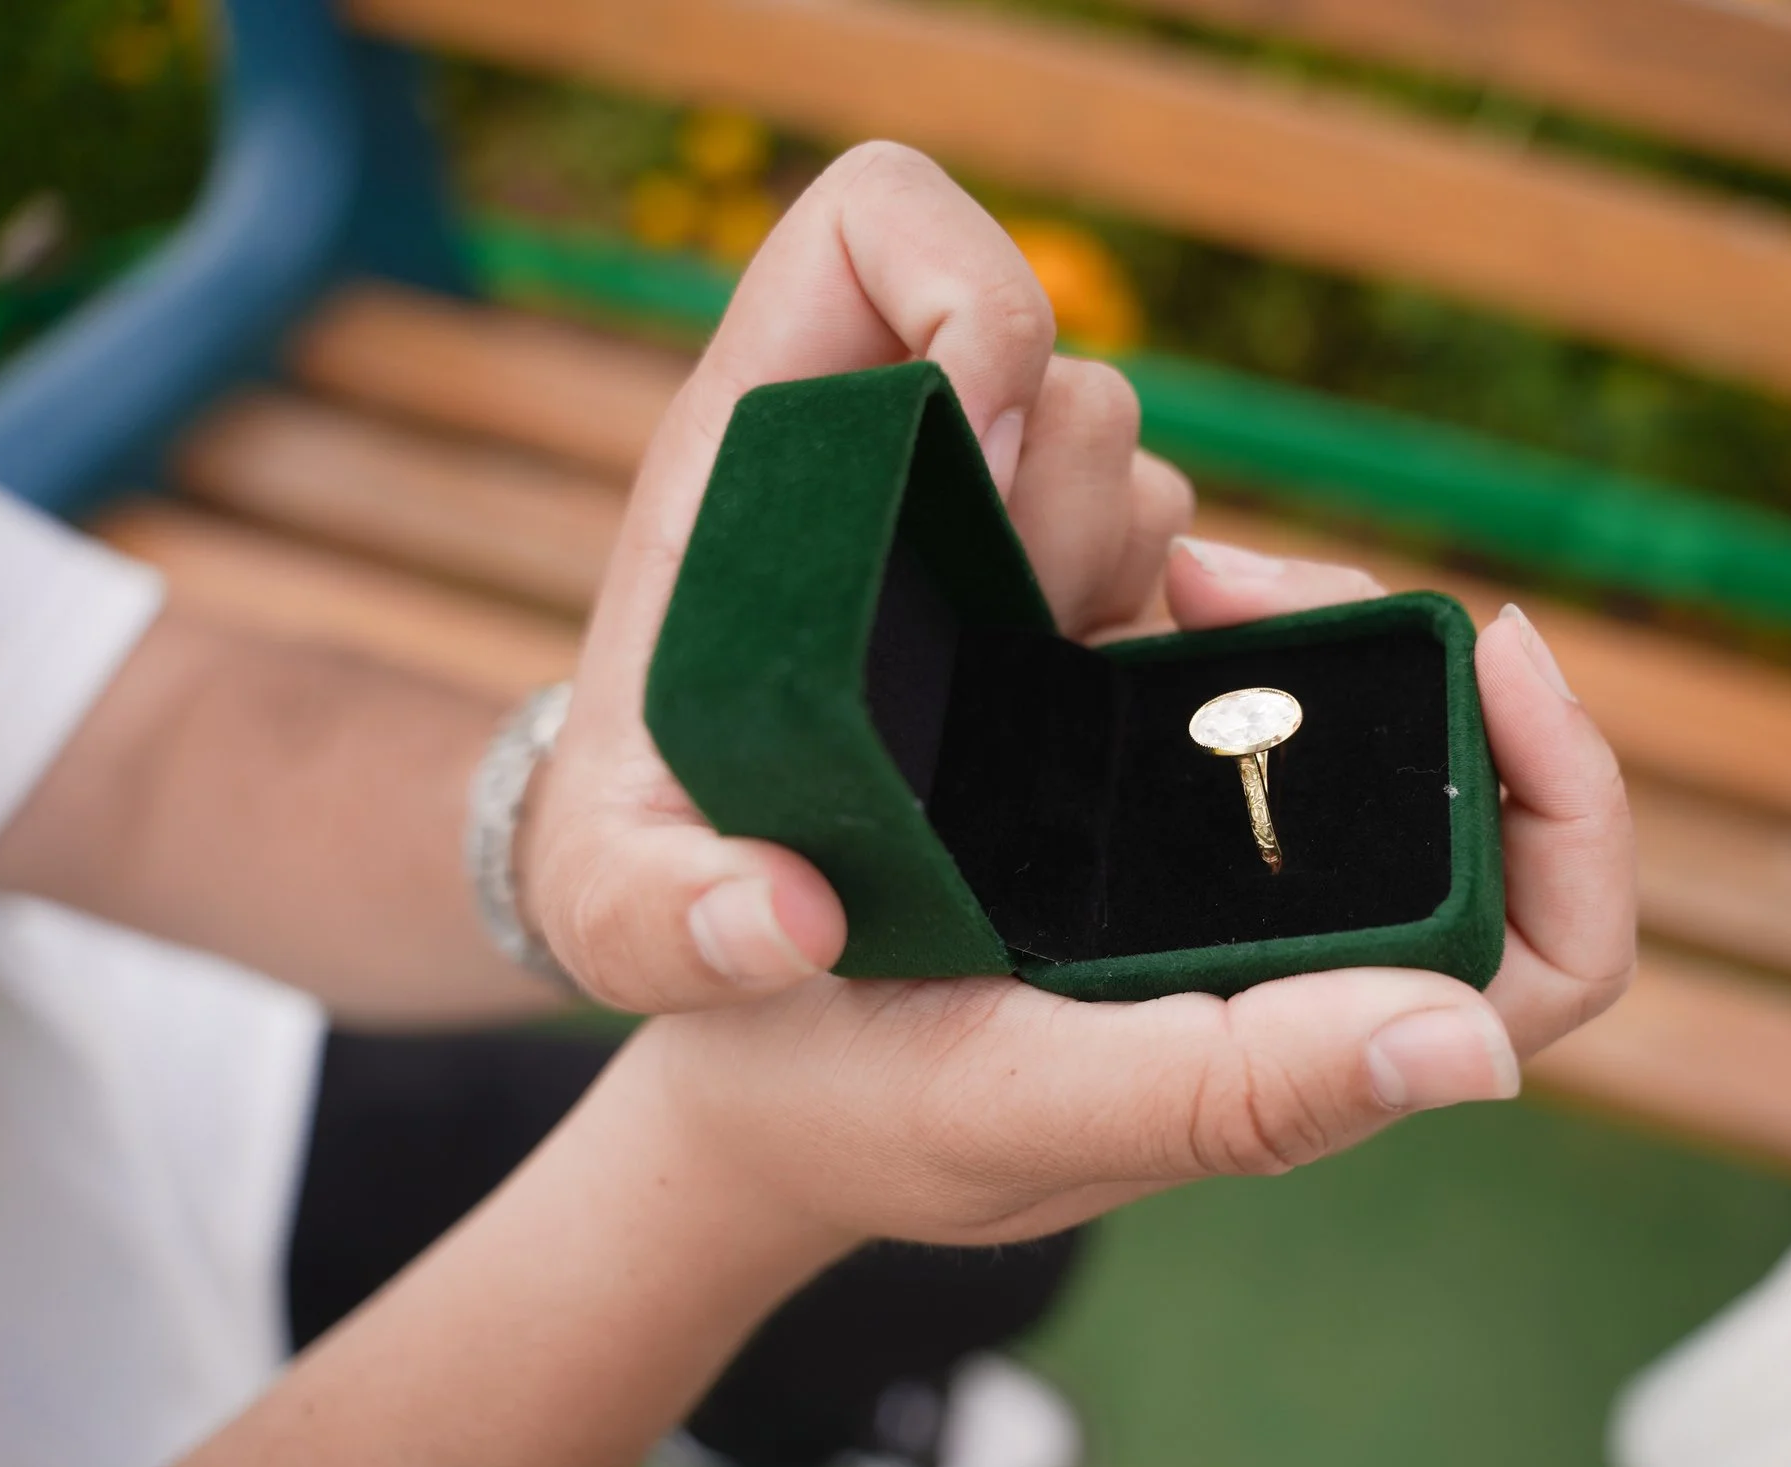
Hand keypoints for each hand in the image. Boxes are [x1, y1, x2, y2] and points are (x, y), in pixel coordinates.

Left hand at [522, 142, 1192, 1011]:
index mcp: (769, 436)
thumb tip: (789, 921)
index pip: (877, 220)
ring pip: (1130, 463)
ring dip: (1103, 574)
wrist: (710, 879)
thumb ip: (665, 919)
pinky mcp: (1068, 601)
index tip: (974, 443)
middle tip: (999, 627)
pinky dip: (1166, 621)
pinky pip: (1177, 555)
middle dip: (1049, 496)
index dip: (958, 283)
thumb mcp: (613, 905)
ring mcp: (994, 523)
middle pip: (1052, 363)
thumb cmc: (642, 851)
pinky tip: (1091, 710)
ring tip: (1020, 689)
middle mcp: (897, 451)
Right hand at [623, 543, 1636, 1252]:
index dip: (1571, 807)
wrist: (729, 1052)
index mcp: (1318, 1052)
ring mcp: (1234, 885)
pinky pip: (1253, 700)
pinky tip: (1142, 592)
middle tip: (1258, 585)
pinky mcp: (1156, 816)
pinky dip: (1226, 627)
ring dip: (1312, 632)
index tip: (1493, 652)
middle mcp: (1305, 965)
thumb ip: (1242, 1095)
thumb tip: (1473, 1048)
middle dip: (1415, 672)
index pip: (1544, 952)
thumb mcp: (1033, 1106)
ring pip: (1366, 736)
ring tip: (1186, 579)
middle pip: (1471, 805)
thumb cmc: (867, 1113)